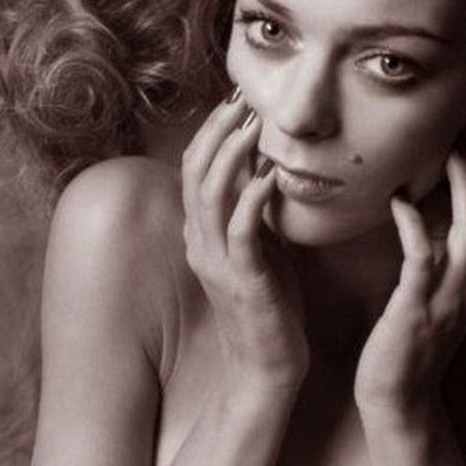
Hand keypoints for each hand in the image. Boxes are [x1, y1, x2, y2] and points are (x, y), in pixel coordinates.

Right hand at [182, 91, 308, 397]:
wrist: (268, 364)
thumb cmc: (269, 306)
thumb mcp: (260, 250)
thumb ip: (254, 215)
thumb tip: (263, 171)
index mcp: (202, 236)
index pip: (196, 173)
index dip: (212, 134)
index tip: (236, 103)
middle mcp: (201, 245)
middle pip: (196, 175)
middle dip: (217, 133)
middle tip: (242, 101)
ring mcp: (218, 264)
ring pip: (211, 198)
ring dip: (231, 157)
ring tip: (253, 126)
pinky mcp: (243, 281)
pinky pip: (240, 233)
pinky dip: (252, 200)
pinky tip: (268, 176)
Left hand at [354, 135, 465, 415]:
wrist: (398, 399)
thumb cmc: (411, 343)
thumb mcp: (439, 295)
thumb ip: (444, 260)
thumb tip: (433, 220)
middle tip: (464, 128)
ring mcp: (449, 297)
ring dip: (462, 186)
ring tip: (447, 149)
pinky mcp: (417, 309)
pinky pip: (423, 259)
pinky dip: (415, 226)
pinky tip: (399, 201)